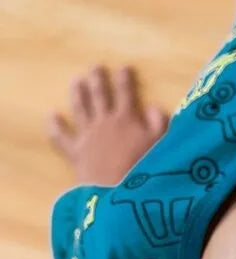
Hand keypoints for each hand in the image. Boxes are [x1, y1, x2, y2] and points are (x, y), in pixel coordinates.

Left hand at [48, 65, 168, 184]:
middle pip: (99, 94)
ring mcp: (87, 135)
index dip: (124, 78)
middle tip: (95, 67)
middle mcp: (104, 121)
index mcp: (126, 118)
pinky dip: (55, 126)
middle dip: (98, 79)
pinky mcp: (75, 151)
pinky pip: (61, 136)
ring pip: (80, 108)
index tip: (123, 68)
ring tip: (76, 81)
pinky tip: (51, 117)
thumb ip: (159, 122)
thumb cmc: (144, 168)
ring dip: (78, 93)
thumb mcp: (161, 144)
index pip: (125, 92)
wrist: (118, 191)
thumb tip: (152, 106)